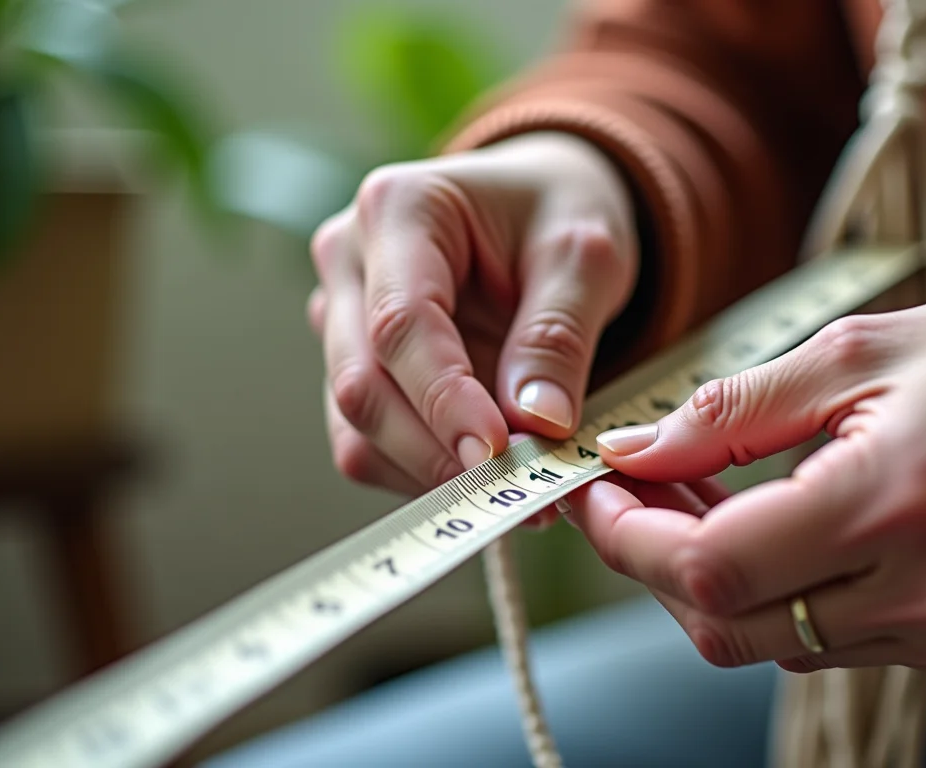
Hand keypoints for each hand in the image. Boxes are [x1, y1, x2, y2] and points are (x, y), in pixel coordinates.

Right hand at [308, 132, 637, 521]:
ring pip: (356, 426)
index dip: (444, 398)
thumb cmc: (559, 214)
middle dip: (438, 450)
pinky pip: (369, 443)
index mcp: (398, 209)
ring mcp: (340, 318)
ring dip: (431, 472)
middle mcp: (348, 261)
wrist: (540, 209)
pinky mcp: (353, 366)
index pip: (400, 323)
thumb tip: (537, 424)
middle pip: (362, 382)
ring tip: (517, 492)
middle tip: (519, 493)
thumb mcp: (585, 256)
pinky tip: (486, 476)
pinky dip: (425, 472)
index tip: (498, 452)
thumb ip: (558, 335)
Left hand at [567, 293, 925, 683]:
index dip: (629, 538)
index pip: (711, 568)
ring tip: (707, 491)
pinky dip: (780, 594)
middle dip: (657, 562)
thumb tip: (631, 447)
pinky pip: (831, 643)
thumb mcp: (865, 349)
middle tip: (640, 487)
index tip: (595, 491)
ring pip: (771, 642)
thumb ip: (736, 407)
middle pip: (725, 625)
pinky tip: (777, 526)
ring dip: (715, 577)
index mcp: (894, 500)